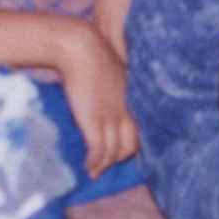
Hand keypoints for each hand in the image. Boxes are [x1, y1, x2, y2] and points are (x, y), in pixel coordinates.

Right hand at [50, 22, 137, 175]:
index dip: (130, 143)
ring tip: (94, 172)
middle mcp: (125, 111)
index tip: (121, 151)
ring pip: (114, 152)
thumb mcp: (111, 69)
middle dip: (119, 158)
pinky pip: (98, 151)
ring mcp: (110, 117)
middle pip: (130, 145)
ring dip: (104, 165)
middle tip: (107, 163)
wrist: (80, 46)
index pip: (138, 129)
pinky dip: (94, 162)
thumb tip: (103, 89)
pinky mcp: (93, 121)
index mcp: (131, 98)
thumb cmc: (91, 51)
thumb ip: (113, 83)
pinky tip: (88, 166)